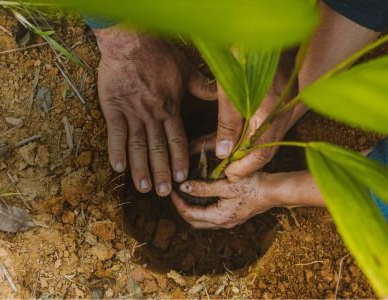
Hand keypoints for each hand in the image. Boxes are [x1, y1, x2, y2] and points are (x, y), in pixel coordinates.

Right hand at [94, 26, 216, 195]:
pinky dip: (116, 151)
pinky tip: (117, 168)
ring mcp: (132, 113)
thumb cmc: (159, 55)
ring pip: (137, 146)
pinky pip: (115, 133)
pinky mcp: (113, 108)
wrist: (130, 40)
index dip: (179, 160)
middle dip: (160, 172)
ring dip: (140, 168)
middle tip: (162, 192)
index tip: (181, 177)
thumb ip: (203, 87)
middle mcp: (152, 115)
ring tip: (143, 187)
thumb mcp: (186, 70)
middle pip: (158, 148)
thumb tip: (223, 95)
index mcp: (170, 108)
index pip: (177, 140)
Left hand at [171, 173, 276, 228]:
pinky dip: (202, 209)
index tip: (171, 191)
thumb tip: (183, 187)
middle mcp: (222, 223)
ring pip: (203, 221)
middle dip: (182, 209)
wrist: (273, 191)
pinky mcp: (234, 216)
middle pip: (194, 221)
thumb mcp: (225, 184)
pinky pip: (212, 217)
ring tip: (186, 196)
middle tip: (176, 195)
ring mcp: (229, 221)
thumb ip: (203, 187)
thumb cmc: (252, 185)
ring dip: (192, 210)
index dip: (178, 203)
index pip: (189, 214)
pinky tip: (202, 197)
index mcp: (218, 217)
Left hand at [212, 50, 306, 180]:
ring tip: (216, 155)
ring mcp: (282, 110)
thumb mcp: (229, 89)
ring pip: (262, 140)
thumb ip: (228, 122)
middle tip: (222, 170)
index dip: (243, 167)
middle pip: (264, 150)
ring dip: (240, 150)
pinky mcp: (277, 105)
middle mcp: (280, 115)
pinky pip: (262, 128)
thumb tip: (223, 151)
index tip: (227, 174)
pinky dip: (244, 136)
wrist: (266, 34)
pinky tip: (224, 137)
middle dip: (242, 163)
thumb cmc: (245, 55)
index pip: (261, 153)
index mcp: (270, 112)